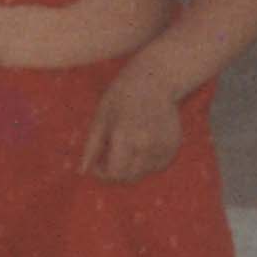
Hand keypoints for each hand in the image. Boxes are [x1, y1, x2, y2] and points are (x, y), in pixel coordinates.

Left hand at [76, 69, 185, 184]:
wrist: (155, 79)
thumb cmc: (122, 95)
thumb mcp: (100, 117)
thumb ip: (91, 147)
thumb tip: (82, 172)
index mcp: (125, 136)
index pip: (113, 173)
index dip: (101, 173)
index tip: (96, 163)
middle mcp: (146, 144)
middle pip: (128, 178)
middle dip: (115, 173)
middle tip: (108, 155)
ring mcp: (163, 147)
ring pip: (142, 173)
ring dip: (131, 167)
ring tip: (126, 142)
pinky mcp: (173, 147)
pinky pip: (156, 166)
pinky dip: (146, 161)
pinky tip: (142, 141)